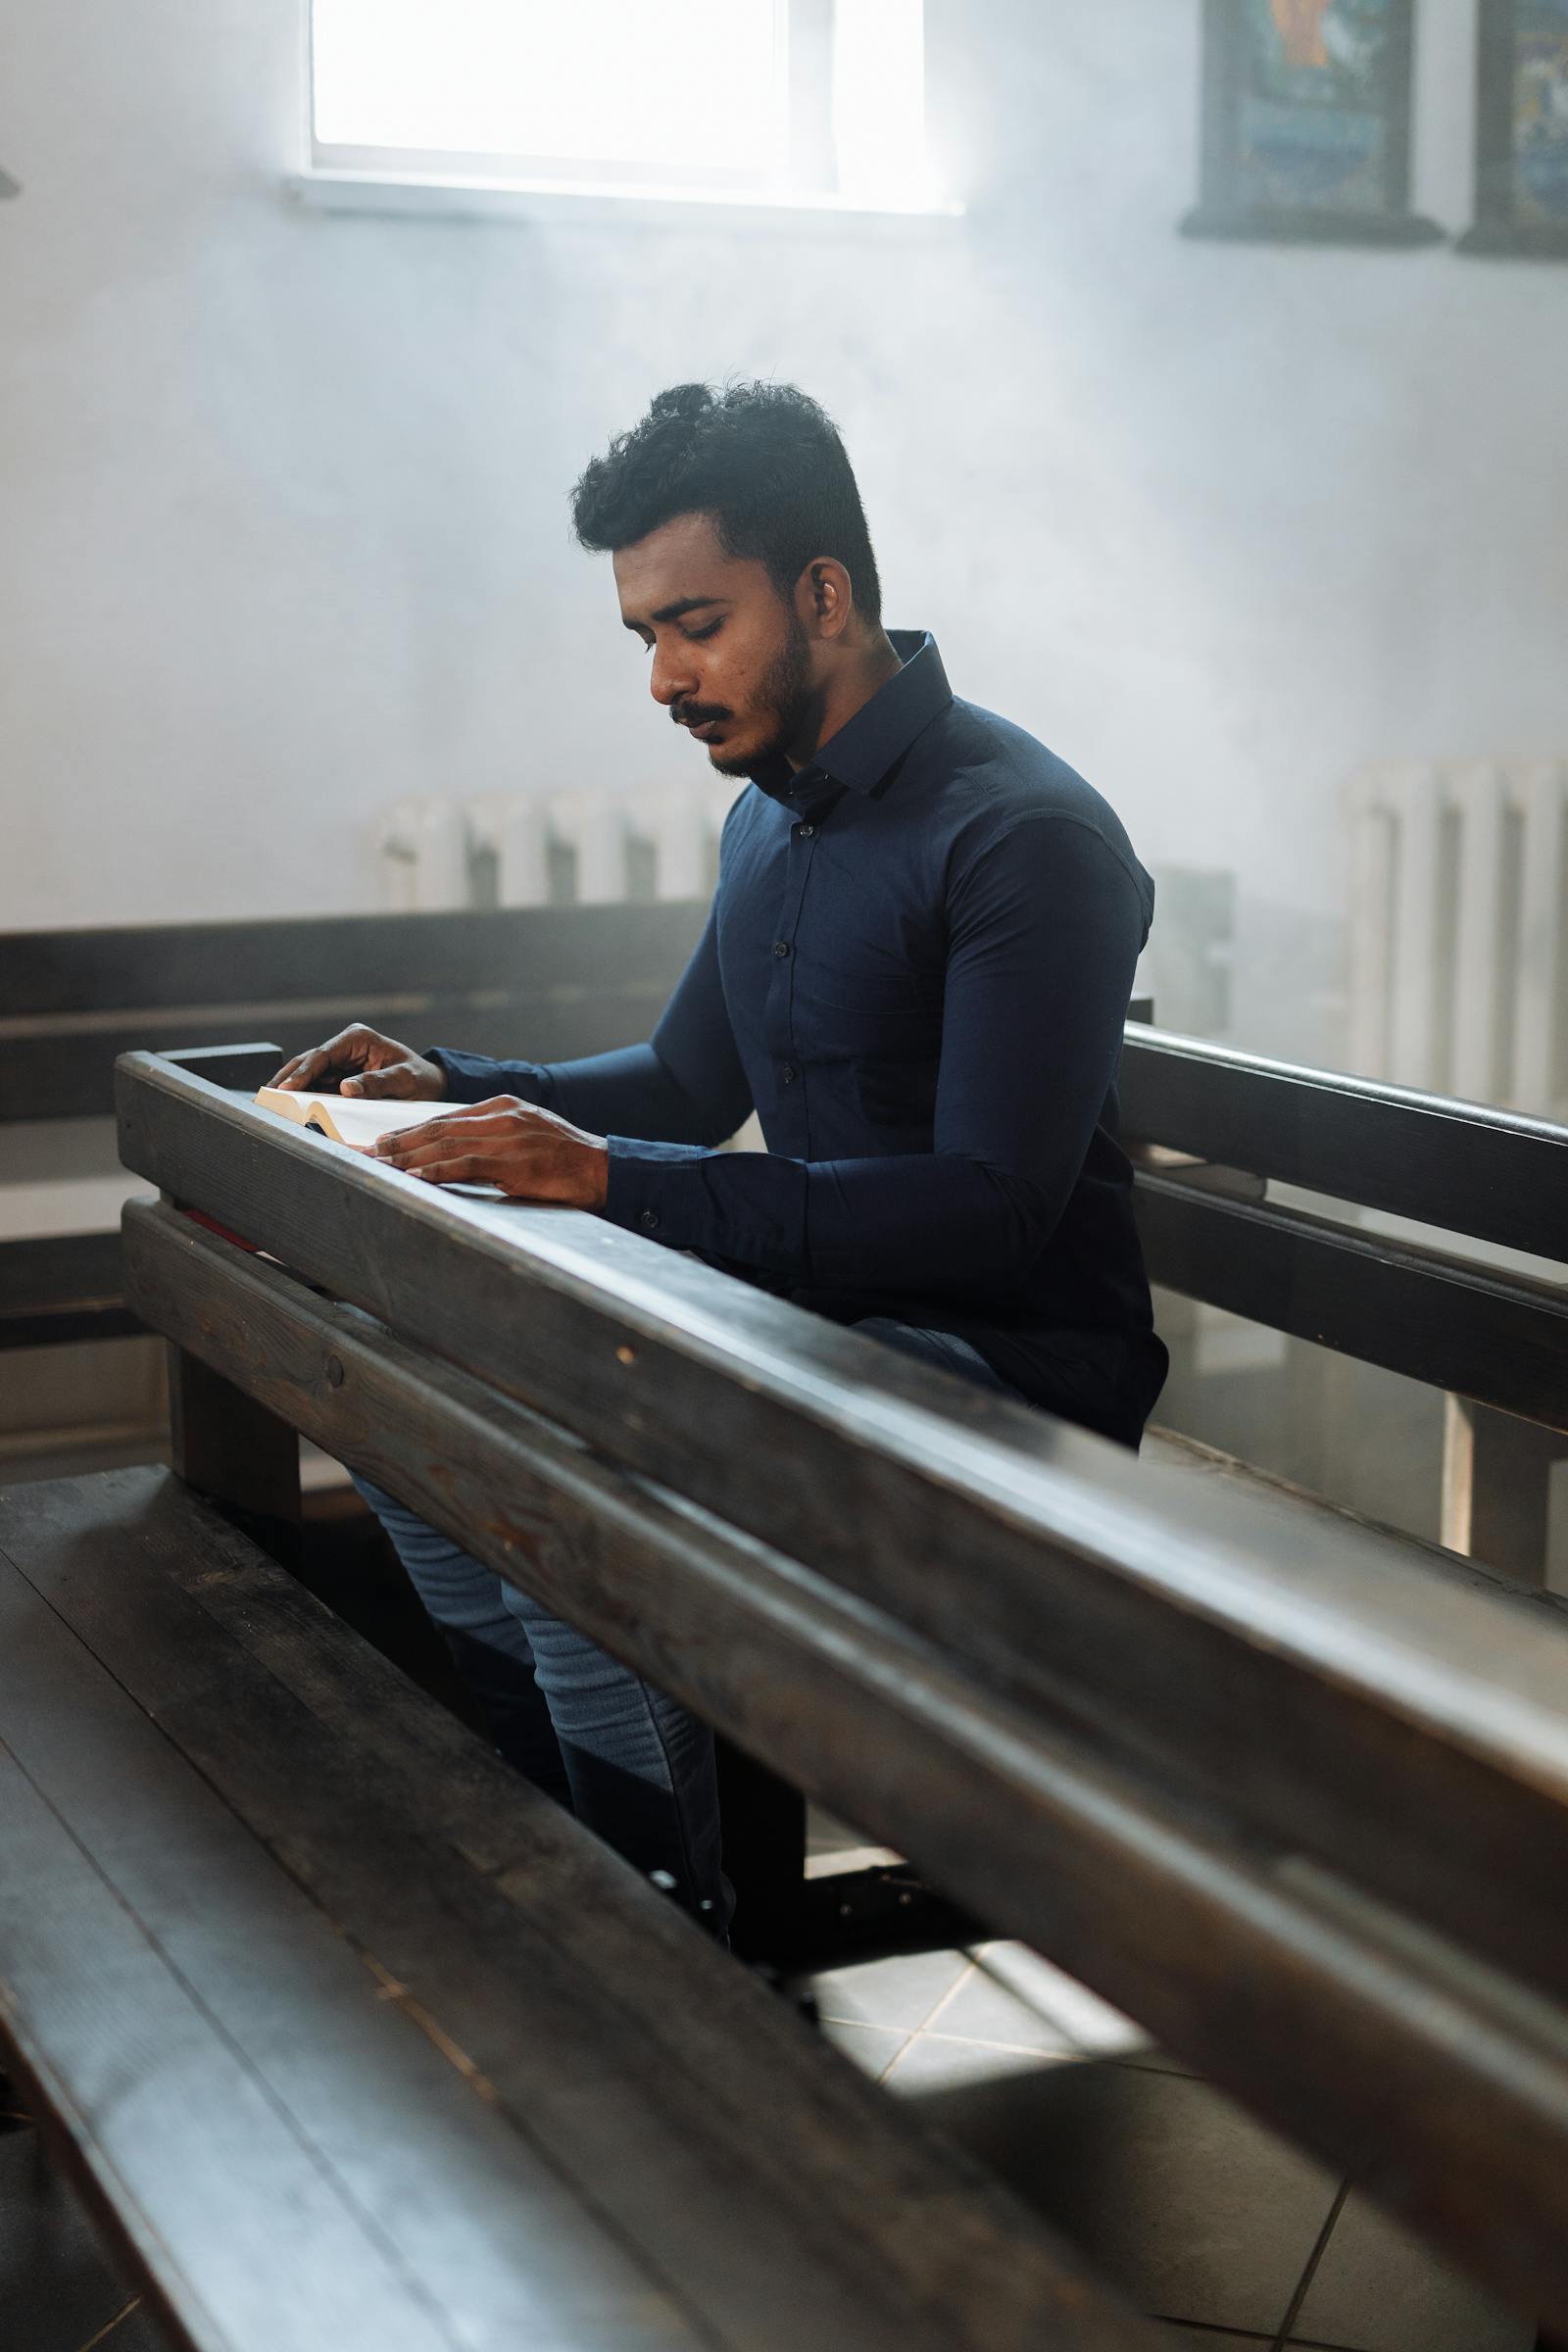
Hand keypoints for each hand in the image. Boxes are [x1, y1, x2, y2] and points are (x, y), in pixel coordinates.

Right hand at [268, 1025, 446, 1100]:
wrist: (430, 1086)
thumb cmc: (420, 1079)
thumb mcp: (405, 1080)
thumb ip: (377, 1083)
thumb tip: (346, 1088)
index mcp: (358, 1038)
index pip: (322, 1055)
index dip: (303, 1072)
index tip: (288, 1089)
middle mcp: (344, 1047)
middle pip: (308, 1062)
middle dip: (287, 1079)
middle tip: (267, 1097)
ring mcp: (339, 1062)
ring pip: (307, 1074)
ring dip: (290, 1088)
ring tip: (270, 1104)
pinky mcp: (338, 1077)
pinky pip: (316, 1086)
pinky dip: (302, 1096)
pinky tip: (288, 1108)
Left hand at [371, 1096, 609, 1207]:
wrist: (603, 1168)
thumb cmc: (567, 1159)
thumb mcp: (528, 1136)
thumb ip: (495, 1138)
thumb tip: (459, 1155)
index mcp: (502, 1106)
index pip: (446, 1118)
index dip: (411, 1131)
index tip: (385, 1141)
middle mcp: (500, 1116)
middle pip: (437, 1128)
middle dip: (398, 1141)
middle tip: (366, 1152)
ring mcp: (506, 1136)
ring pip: (444, 1145)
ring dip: (407, 1158)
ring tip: (378, 1165)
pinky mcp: (512, 1161)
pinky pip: (464, 1165)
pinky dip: (434, 1171)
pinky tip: (413, 1177)